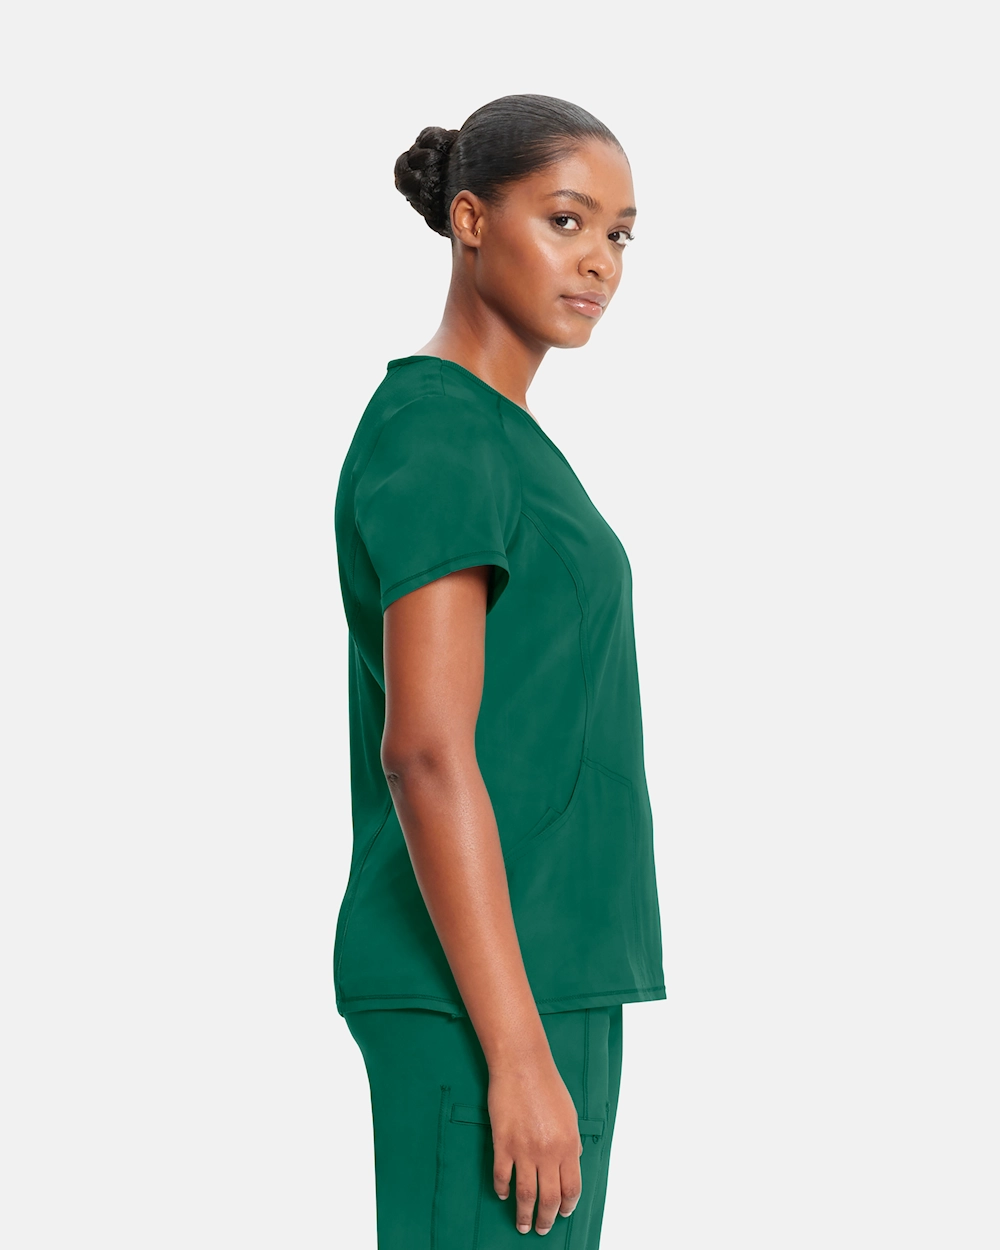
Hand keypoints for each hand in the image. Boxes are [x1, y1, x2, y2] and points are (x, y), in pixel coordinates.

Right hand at [487, 1056, 583, 1234]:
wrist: (522, 1065)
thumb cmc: (547, 1085)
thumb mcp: (570, 1115)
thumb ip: (570, 1142)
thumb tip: (571, 1162)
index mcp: (568, 1145)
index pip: (571, 1188)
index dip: (567, 1205)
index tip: (562, 1213)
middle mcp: (548, 1153)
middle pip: (549, 1198)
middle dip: (546, 1219)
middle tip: (541, 1228)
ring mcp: (524, 1150)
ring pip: (525, 1195)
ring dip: (524, 1215)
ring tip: (522, 1224)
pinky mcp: (503, 1143)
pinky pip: (502, 1176)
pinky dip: (502, 1189)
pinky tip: (502, 1194)